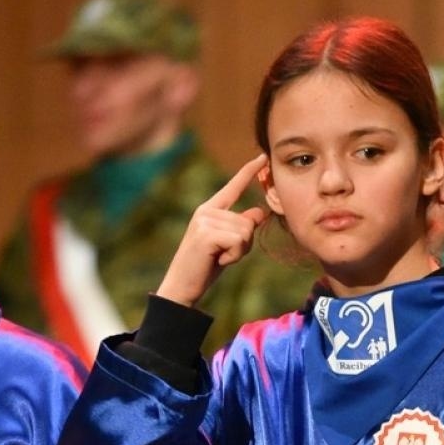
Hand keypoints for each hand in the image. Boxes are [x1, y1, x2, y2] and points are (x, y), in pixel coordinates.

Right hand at [156, 154, 268, 306]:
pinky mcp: (206, 233)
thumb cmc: (205, 267)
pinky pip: (239, 241)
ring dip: (238, 252)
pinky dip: (234, 256)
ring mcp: (204, 220)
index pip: (233, 187)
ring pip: (245, 232)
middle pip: (248, 221)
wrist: (181, 287)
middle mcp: (206, 211)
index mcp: (209, 210)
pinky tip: (218, 260)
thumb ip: (241, 227)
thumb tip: (260, 212)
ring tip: (219, 258)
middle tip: (222, 255)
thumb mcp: (227, 245)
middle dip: (243, 245)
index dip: (248, 172)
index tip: (262, 157)